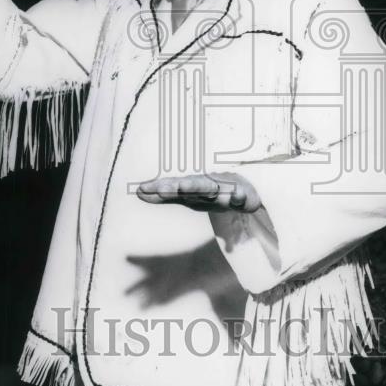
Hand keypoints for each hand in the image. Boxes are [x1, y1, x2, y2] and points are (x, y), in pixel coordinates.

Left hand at [136, 172, 261, 212]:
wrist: (246, 192)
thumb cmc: (212, 192)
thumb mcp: (187, 196)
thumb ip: (164, 195)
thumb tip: (138, 192)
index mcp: (193, 188)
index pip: (173, 188)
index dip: (158, 189)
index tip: (141, 189)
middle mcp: (207, 187)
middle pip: (190, 186)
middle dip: (175, 187)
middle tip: (162, 188)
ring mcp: (226, 191)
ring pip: (213, 190)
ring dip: (201, 187)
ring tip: (184, 187)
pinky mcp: (244, 197)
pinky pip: (241, 198)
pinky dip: (239, 197)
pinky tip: (237, 196)